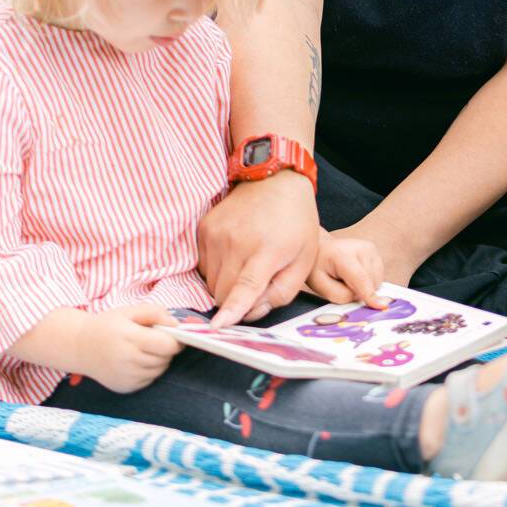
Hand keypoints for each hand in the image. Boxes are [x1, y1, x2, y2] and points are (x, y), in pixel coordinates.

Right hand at [78, 303, 183, 393]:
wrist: (80, 346)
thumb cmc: (108, 326)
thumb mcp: (130, 311)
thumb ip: (155, 313)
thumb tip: (176, 324)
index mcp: (129, 337)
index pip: (166, 345)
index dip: (176, 340)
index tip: (175, 335)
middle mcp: (126, 360)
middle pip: (164, 358)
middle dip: (167, 349)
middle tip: (157, 340)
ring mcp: (125, 376)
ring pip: (159, 370)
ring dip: (159, 360)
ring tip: (146, 350)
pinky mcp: (124, 387)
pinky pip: (149, 380)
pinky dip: (149, 371)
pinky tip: (137, 361)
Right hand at [199, 171, 319, 326]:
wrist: (274, 180)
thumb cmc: (295, 223)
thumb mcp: (303, 259)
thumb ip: (281, 292)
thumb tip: (251, 313)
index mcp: (267, 250)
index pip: (245, 286)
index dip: (232, 309)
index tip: (219, 327)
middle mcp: (237, 241)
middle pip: (223, 292)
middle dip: (236, 300)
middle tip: (256, 284)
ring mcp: (216, 233)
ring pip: (211, 282)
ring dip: (227, 284)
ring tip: (248, 264)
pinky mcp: (204, 228)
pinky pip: (203, 266)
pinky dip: (218, 269)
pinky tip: (236, 254)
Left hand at [306, 233, 386, 306]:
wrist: (321, 250)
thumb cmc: (318, 268)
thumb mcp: (320, 285)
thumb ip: (340, 296)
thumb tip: (362, 300)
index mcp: (343, 254)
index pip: (360, 278)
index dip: (369, 294)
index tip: (380, 306)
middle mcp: (361, 248)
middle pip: (369, 283)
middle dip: (358, 292)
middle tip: (341, 284)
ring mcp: (371, 249)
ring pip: (376, 282)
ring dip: (364, 288)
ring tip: (347, 278)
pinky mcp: (376, 253)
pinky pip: (378, 278)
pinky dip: (368, 282)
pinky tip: (355, 275)